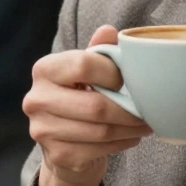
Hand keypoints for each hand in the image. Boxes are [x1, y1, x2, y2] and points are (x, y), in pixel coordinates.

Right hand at [23, 25, 150, 185]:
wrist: (63, 145)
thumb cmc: (79, 98)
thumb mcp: (87, 71)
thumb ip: (98, 51)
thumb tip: (109, 31)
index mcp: (44, 69)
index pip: (84, 65)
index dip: (113, 73)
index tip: (127, 80)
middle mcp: (36, 99)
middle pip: (95, 105)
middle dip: (129, 109)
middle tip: (149, 109)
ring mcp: (43, 130)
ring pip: (101, 130)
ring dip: (130, 128)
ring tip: (145, 123)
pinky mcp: (57, 155)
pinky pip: (99, 149)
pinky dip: (122, 143)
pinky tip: (130, 137)